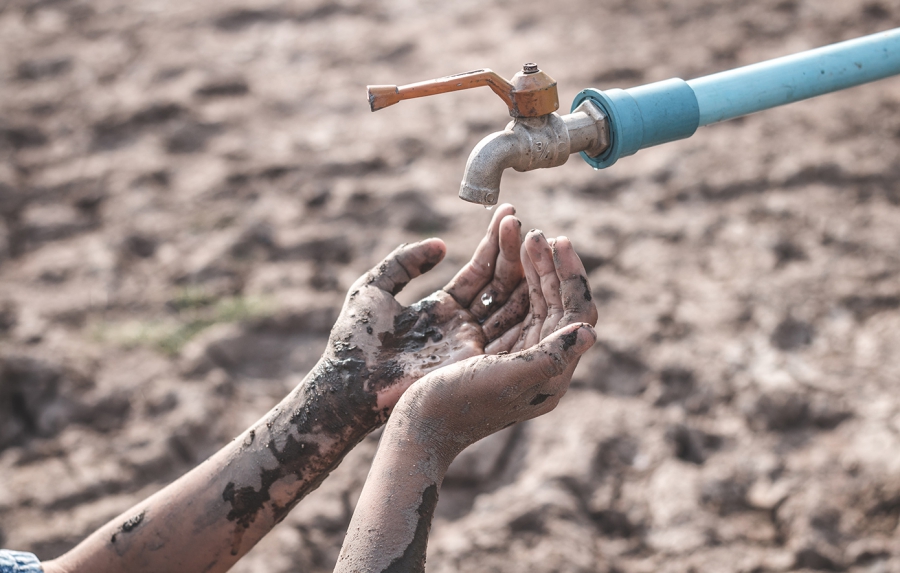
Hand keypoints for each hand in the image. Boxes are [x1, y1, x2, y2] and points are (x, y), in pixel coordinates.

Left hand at [323, 204, 529, 420]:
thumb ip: (404, 262)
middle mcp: (464, 325)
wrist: (348, 383)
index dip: (493, 243)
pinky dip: (524, 301)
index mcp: (443, 308)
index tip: (508, 213)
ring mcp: (472, 343)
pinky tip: (535, 273)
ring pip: (509, 302)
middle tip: (520, 220)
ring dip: (522, 271)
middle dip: (512, 252)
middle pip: (499, 284)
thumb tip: (441, 245)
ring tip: (534, 237)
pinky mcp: (474, 360)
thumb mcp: (374, 288)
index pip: (479, 271)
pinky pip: (508, 327)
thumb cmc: (354, 339)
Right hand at [393, 232, 598, 456]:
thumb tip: (591, 331)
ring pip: (530, 298)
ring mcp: (513, 353)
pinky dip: (504, 277)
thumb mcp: (506, 380)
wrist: (418, 431)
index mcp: (551, 372)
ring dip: (526, 264)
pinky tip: (499, 253)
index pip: (576, 314)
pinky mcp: (488, 348)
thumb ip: (551, 357)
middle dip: (547, 264)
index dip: (571, 276)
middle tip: (534, 232)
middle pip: (555, 302)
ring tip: (518, 230)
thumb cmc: (457, 407)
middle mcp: (537, 361)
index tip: (557, 240)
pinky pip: (506, 304)